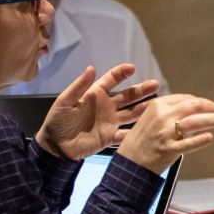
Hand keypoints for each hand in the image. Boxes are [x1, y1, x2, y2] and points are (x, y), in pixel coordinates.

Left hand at [36, 64, 157, 160]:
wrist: (56, 146)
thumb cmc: (57, 120)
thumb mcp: (65, 101)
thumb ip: (79, 86)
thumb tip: (91, 68)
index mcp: (95, 94)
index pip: (112, 80)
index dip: (121, 73)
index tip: (132, 68)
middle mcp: (107, 106)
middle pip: (128, 95)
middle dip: (141, 90)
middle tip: (155, 84)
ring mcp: (111, 121)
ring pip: (131, 113)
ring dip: (144, 109)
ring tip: (157, 105)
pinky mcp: (111, 136)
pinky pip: (126, 133)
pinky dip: (136, 131)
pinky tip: (147, 128)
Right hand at [117, 92, 213, 174]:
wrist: (128, 164)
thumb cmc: (141, 142)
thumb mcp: (150, 119)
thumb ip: (169, 113)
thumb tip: (194, 108)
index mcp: (157, 106)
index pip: (186, 99)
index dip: (203, 102)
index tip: (212, 107)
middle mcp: (162, 117)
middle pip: (195, 106)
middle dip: (213, 108)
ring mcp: (165, 133)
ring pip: (196, 122)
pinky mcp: (168, 150)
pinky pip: (189, 143)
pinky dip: (201, 140)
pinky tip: (210, 137)